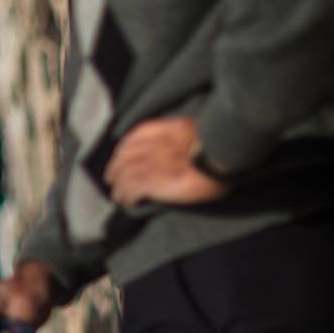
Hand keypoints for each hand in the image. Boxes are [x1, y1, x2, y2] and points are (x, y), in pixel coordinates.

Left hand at [103, 116, 226, 207]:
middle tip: (111, 178)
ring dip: (119, 186)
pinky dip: (128, 196)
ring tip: (117, 195)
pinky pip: (133, 189)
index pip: (134, 138)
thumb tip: (174, 144)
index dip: (123, 150)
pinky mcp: (153, 181)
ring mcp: (150, 162)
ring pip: (125, 174)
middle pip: (125, 157)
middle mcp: (152, 144)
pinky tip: (128, 202)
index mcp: (163, 130)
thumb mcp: (195, 130)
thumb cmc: (219, 144)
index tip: (119, 157)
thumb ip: (177, 135)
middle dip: (115, 169)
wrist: (222, 155)